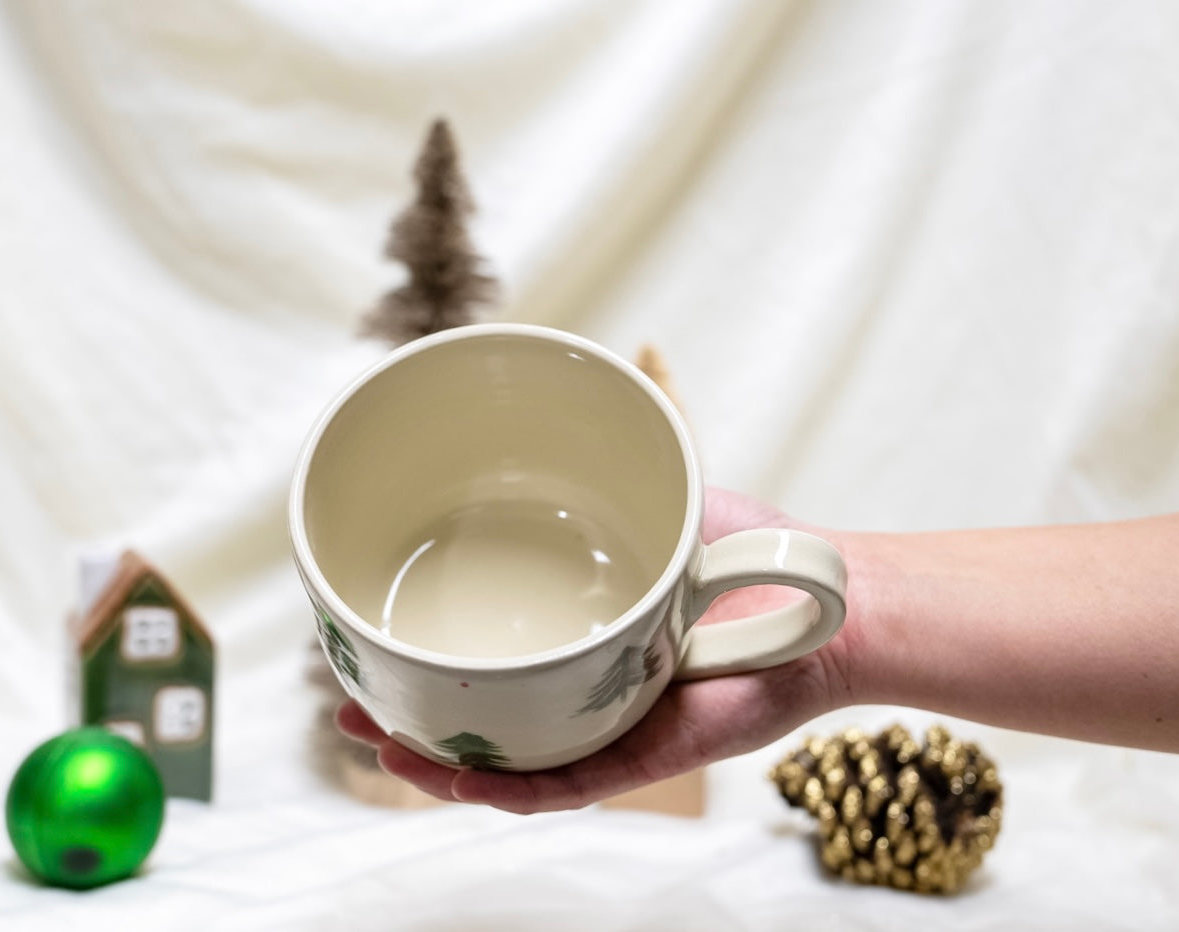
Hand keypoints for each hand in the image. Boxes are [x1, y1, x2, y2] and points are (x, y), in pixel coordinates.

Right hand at [335, 487, 857, 813]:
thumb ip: (608, 459)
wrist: (830, 604)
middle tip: (348, 704)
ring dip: (431, 762)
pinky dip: (498, 785)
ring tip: (374, 740)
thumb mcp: (662, 491)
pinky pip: (557, 784)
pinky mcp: (636, 755)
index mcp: (575, 634)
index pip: (486, 651)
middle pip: (475, 715)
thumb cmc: (753, 550)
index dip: (422, 653)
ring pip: (500, 763)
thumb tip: (562, 394)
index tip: (369, 636)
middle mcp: (579, 685)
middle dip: (405, 717)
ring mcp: (602, 724)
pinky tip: (445, 774)